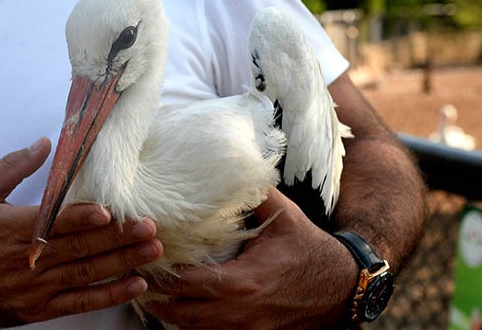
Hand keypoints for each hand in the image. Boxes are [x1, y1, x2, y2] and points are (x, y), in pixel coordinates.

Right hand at [0, 138, 162, 327]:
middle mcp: (23, 261)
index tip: (109, 211)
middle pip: (77, 249)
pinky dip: (109, 296)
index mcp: (7, 229)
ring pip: (85, 275)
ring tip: (152, 251)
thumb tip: (45, 143)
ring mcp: (32, 289)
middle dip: (117, 238)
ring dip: (122, 263)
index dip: (81, 218)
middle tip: (149, 227)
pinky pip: (79, 303)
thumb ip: (11, 168)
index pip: (51, 223)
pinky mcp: (38, 309)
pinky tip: (135, 285)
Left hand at [146, 188, 357, 328]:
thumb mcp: (285, 217)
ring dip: (171, 312)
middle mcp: (238, 312)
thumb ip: (256, 194)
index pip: (185, 283)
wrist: (340, 287)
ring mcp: (244, 328)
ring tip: (156, 292)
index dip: (161, 273)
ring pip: (191, 329)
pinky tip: (186, 305)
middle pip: (179, 314)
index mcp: (242, 282)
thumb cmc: (309, 250)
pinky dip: (193, 322)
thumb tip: (234, 168)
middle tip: (141, 276)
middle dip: (156, 298)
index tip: (147, 257)